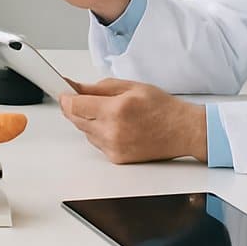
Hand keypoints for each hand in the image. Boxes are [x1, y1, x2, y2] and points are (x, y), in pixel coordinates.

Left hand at [58, 77, 205, 162]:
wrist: (183, 131)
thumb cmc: (162, 108)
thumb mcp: (131, 86)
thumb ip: (99, 87)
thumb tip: (75, 87)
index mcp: (116, 110)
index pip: (74, 105)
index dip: (66, 97)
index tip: (63, 91)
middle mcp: (112, 131)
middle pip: (75, 119)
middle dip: (76, 107)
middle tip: (86, 98)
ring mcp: (113, 148)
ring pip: (84, 131)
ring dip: (89, 120)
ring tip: (111, 112)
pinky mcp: (116, 158)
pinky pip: (96, 143)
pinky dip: (99, 133)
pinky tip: (117, 126)